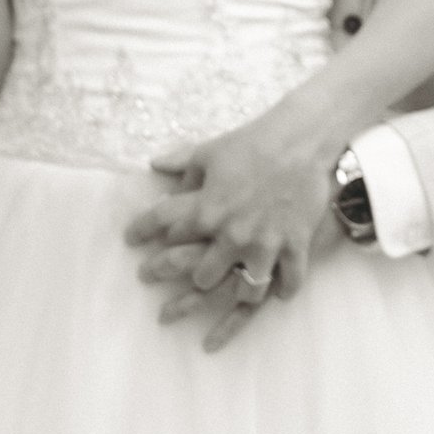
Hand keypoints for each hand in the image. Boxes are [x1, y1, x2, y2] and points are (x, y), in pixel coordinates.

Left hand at [125, 117, 339, 351]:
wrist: (304, 140)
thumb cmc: (254, 142)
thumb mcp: (211, 151)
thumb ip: (182, 163)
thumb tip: (154, 165)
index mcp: (206, 210)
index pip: (161, 225)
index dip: (140, 231)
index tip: (129, 239)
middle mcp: (231, 235)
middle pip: (201, 275)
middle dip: (190, 279)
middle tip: (183, 280)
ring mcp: (264, 245)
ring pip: (246, 289)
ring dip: (237, 294)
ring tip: (232, 292)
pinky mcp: (294, 246)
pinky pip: (288, 281)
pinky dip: (284, 290)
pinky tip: (278, 293)